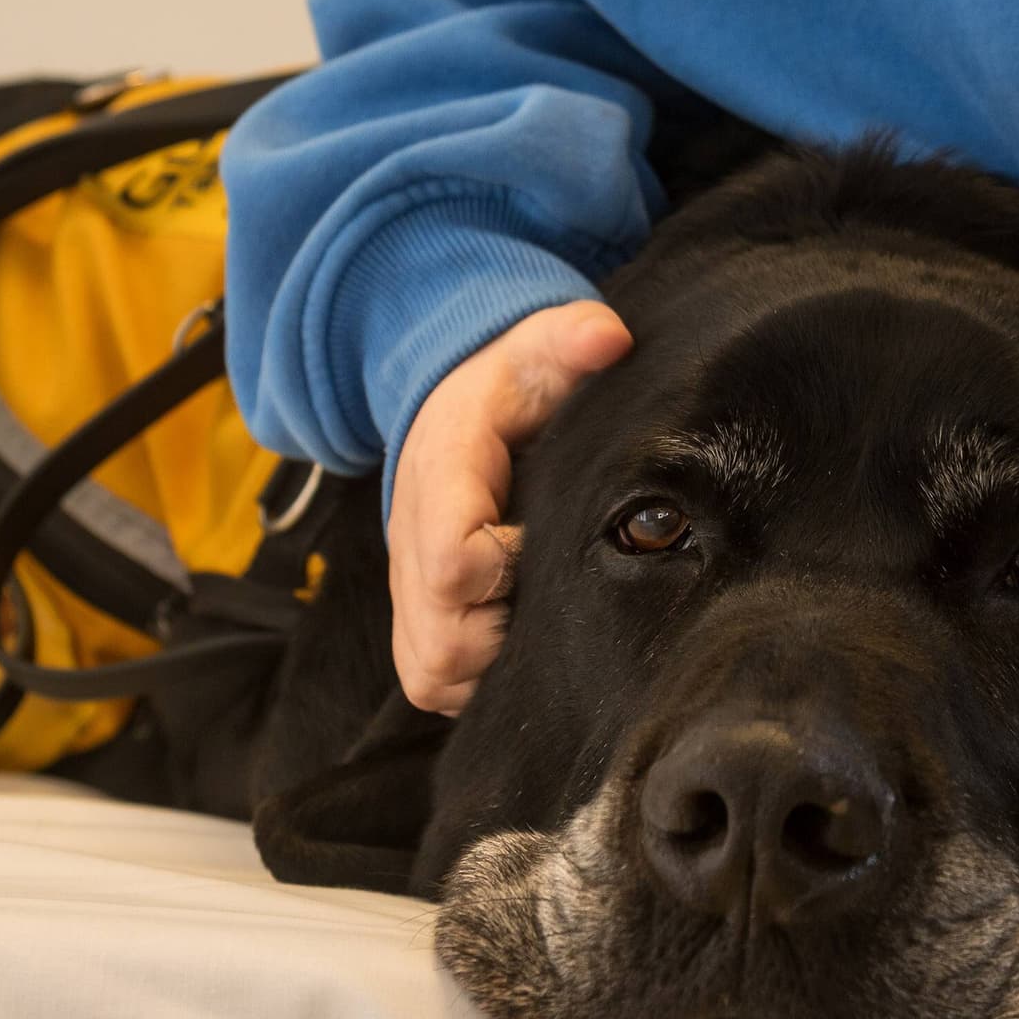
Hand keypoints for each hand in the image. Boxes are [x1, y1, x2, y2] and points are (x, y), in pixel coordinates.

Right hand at [386, 300, 632, 715]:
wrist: (451, 404)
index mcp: (441, 474)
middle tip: (554, 601)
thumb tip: (609, 337)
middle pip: (440, 639)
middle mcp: (411, 537)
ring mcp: (408, 584)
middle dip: (503, 636)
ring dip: (489, 668)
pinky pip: (430, 681)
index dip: (502, 572)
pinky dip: (474, 680)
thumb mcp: (535, 347)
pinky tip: (520, 645)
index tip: (539, 546)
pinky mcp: (417, 616)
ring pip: (431, 672)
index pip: (449, 558)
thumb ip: (570, 338)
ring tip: (541, 627)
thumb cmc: (509, 385)